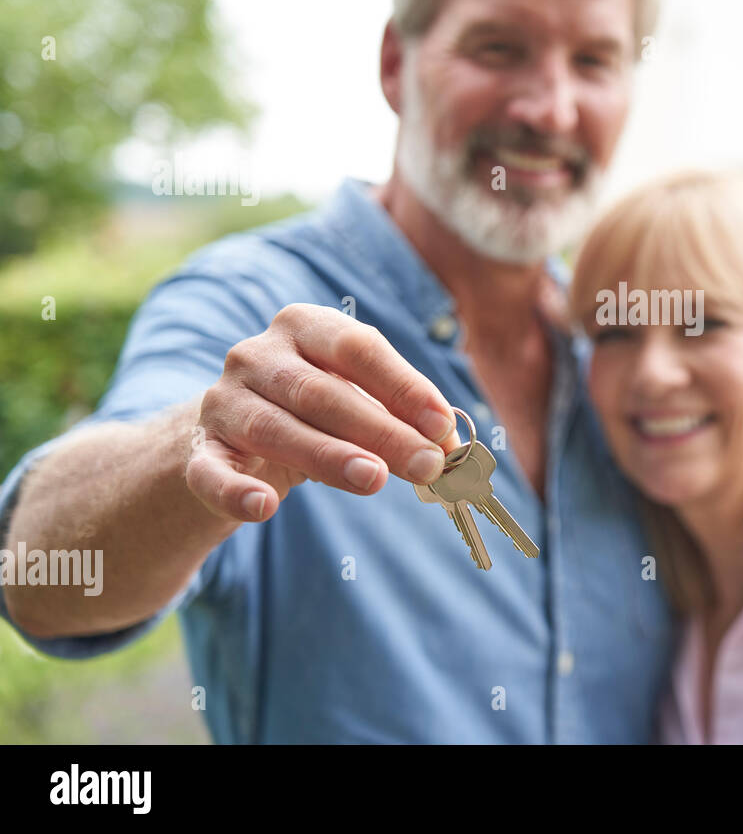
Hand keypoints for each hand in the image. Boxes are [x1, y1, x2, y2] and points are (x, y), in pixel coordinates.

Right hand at [185, 304, 460, 522]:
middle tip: (427, 464)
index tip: (442, 425)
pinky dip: (236, 491)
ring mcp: (222, 401)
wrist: (230, 435)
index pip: (358, 348)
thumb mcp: (358, 400)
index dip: (403, 386)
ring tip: (374, 479)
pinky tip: (264, 507)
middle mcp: (256, 354)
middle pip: (321, 392)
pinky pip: (212, 472)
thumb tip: (452, 448)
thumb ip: (401, 417)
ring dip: (328, 456)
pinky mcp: (199, 450)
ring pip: (275, 428)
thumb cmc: (314, 410)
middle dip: (381, 430)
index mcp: (304, 326)